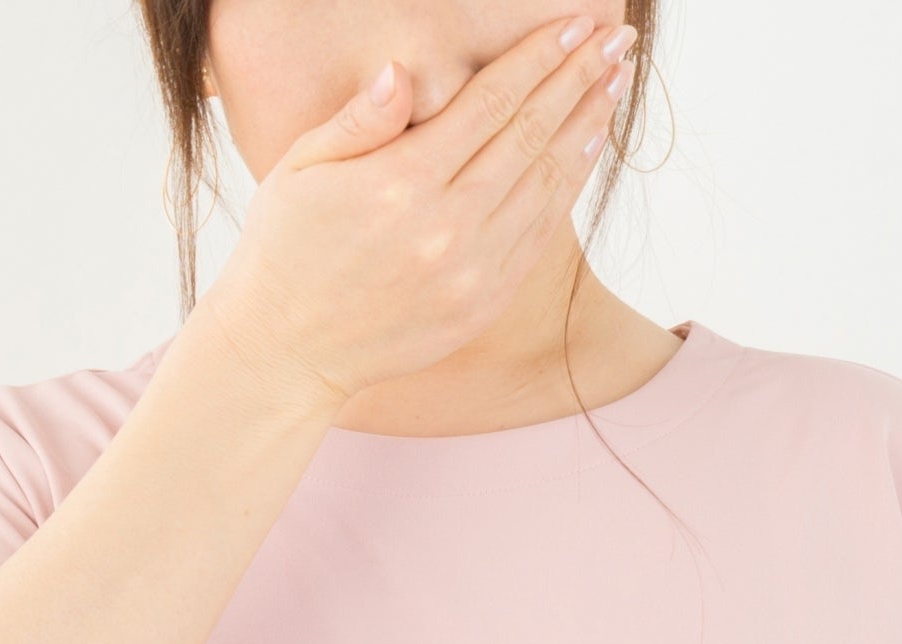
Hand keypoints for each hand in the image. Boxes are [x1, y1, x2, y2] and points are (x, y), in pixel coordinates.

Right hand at [201, 13, 637, 407]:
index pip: (490, 102)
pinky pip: (540, 234)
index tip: (575, 24)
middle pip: (530, 135)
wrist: (287, 352)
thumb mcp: (300, 172)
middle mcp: (445, 226)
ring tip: (612, 83)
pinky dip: (569, 186)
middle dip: (579, 79)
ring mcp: (471, 270)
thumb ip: (360, 121)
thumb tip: (403, 71)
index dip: (538, 58)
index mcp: (401, 183)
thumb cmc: (284, 251)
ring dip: (585, 127)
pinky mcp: (483, 303)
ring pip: (546, 183)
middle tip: (616, 40)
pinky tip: (585, 150)